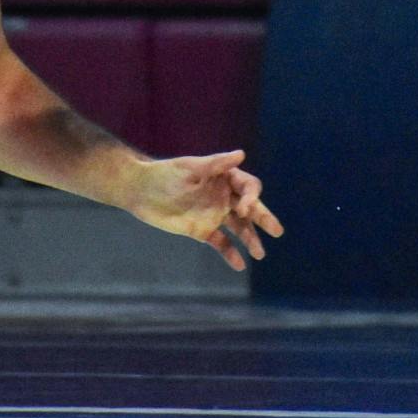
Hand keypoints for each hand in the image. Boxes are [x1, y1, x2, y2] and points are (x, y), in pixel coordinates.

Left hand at [128, 150, 284, 272]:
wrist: (140, 191)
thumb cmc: (165, 174)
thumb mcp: (190, 167)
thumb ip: (216, 163)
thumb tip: (241, 154)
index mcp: (224, 178)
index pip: (248, 187)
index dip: (251, 198)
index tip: (242, 209)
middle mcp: (223, 197)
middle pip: (249, 208)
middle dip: (263, 218)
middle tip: (277, 231)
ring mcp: (213, 215)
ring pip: (238, 229)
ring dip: (250, 239)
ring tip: (260, 254)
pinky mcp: (202, 230)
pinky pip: (221, 243)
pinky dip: (230, 253)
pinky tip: (240, 264)